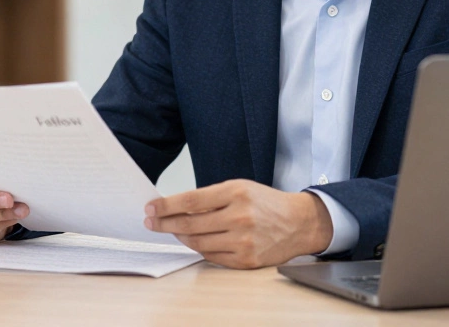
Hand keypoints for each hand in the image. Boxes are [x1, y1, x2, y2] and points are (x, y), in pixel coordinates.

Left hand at [144, 179, 331, 268]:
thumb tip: (175, 207)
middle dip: (165, 223)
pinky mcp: (246, 260)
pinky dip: (200, 249)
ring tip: (173, 229)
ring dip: (180, 236)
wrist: (298, 223)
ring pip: (198, 243)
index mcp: (236, 193)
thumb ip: (210, 197)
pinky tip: (194, 241)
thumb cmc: (266, 203)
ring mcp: (243, 241)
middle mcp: (239, 217)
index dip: (166, 206)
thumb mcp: (239, 188)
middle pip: (190, 224)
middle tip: (151, 221)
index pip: (191, 201)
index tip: (150, 208)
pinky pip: (211, 257)